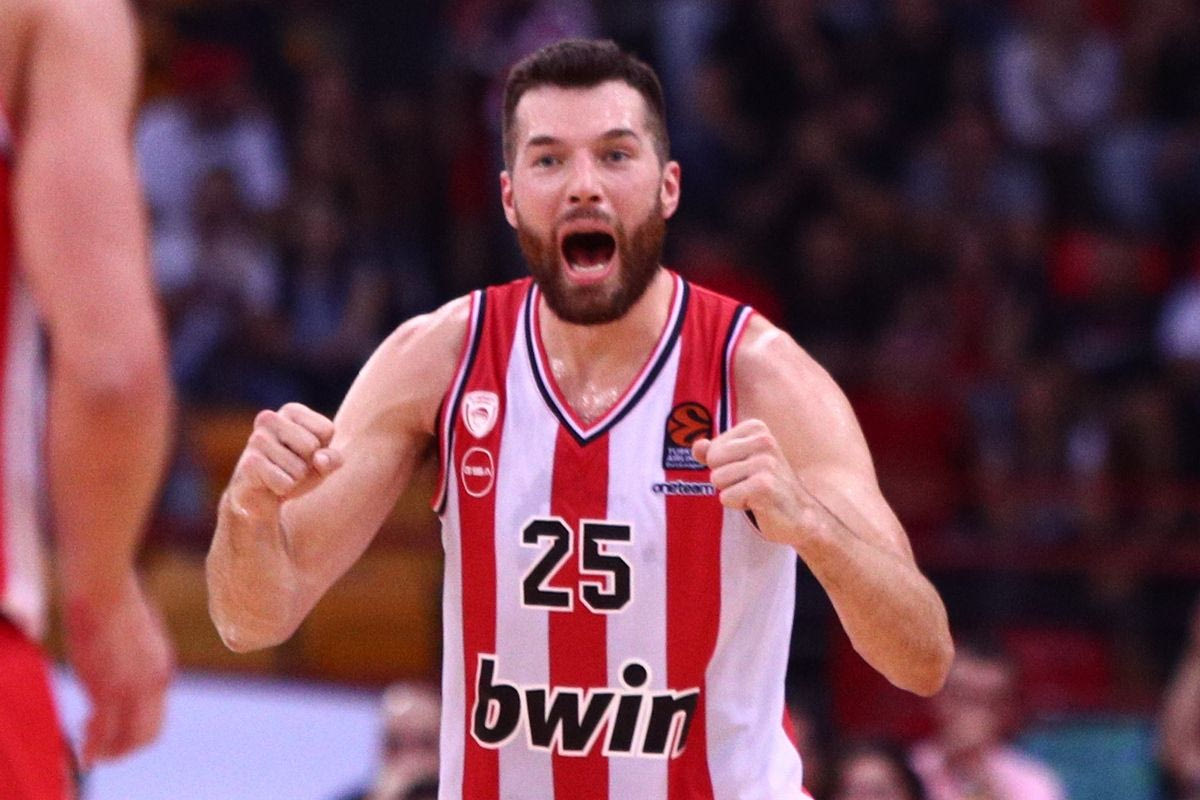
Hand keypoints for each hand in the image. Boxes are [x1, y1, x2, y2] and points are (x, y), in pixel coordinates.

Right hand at [64, 577, 173, 766]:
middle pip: (148, 735)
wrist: (102, 587)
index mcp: (162, 668)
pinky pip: (103, 732)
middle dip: (125, 749)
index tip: (113, 728)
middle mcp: (154, 682)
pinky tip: (82, 746)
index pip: (157, 716)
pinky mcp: (107, 687)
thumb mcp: (136, 632)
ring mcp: (132, 687)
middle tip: (101, 748)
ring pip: (127, 740)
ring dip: (108, 752)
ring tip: (89, 751)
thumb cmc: (113, 601)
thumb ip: (135, 655)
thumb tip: (125, 657)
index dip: (136, 730)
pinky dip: (93, 746)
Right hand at [228, 402, 342, 515]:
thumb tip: (320, 459)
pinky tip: (269, 484)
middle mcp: (269, 418)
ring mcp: (256, 439)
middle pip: (311, 447)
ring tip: (279, 474)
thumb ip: (332, 459)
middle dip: (307, 465)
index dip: (322, 450)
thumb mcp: (323, 463)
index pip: (326, 430)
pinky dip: (283, 489)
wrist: (261, 496)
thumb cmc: (297, 471)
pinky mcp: (250, 463)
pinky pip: (285, 483)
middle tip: (291, 467)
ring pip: (299, 469)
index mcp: (291, 410)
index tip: (305, 453)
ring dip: (295, 480)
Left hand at [691, 418, 812, 548]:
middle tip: (750, 483)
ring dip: (733, 492)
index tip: (747, 471)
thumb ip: (713, 452)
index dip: (724, 465)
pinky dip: (738, 504)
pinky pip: (726, 497)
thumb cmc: (765, 485)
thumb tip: (698, 445)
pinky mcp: (764, 486)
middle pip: (713, 462)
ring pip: (718, 479)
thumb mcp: (737, 462)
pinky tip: (759, 503)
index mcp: (756, 427)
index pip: (712, 448)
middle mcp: (764, 440)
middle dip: (725, 479)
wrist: (799, 515)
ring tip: (755, 492)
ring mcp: (766, 462)